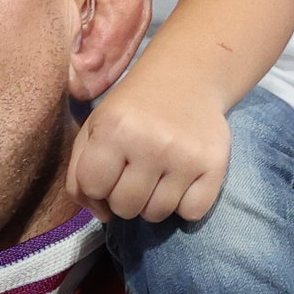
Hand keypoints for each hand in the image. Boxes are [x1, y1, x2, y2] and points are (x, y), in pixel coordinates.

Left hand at [68, 75, 230, 222]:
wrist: (187, 78)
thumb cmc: (133, 109)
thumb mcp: (95, 128)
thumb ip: (79, 174)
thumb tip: (101, 215)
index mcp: (114, 130)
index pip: (93, 189)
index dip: (97, 185)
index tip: (109, 169)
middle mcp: (151, 144)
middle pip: (125, 208)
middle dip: (125, 197)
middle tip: (135, 174)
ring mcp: (185, 156)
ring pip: (157, 214)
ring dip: (153, 203)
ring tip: (157, 176)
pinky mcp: (214, 165)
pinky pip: (191, 213)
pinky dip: (184, 205)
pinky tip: (181, 181)